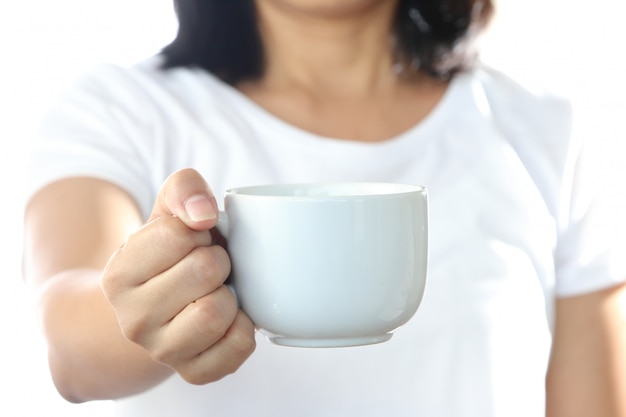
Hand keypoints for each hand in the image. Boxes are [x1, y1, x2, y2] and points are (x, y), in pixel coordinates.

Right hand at [101, 168, 255, 383]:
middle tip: (208, 266)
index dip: (198, 230)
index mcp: (119, 275)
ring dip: (230, 293)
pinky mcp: (194, 372)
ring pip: (218, 312)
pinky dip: (244, 325)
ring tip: (216, 291)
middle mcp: (132, 320)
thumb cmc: (171, 253)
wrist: (160, 306)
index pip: (180, 235)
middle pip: (205, 270)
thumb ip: (184, 189)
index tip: (192, 241)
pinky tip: (229, 316)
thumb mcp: (168, 211)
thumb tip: (203, 213)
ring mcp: (162, 351)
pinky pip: (238, 345)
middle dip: (218, 259)